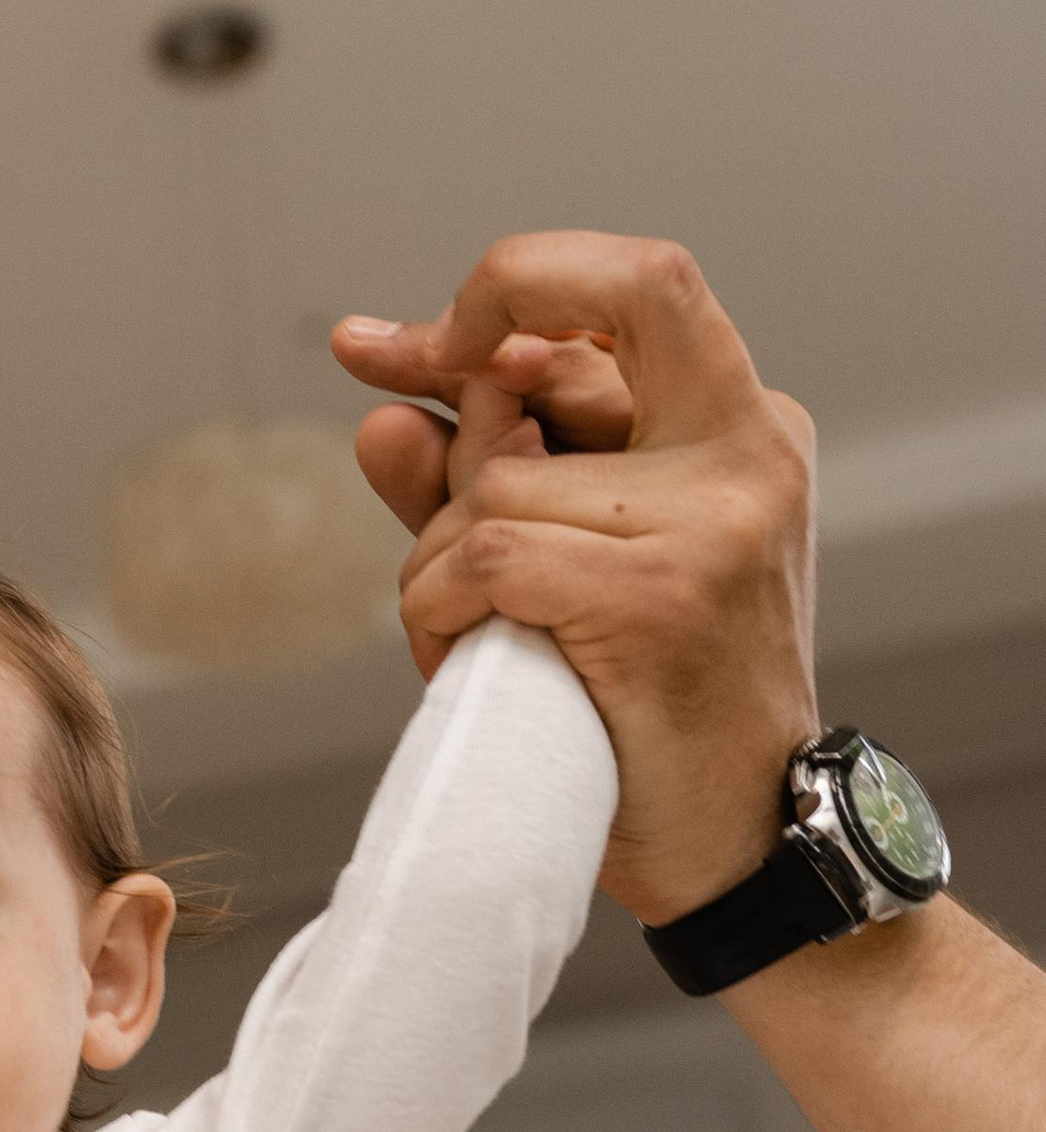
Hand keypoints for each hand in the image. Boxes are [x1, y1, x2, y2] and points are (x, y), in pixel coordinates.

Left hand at [331, 234, 817, 923]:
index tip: (408, 341)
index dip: (511, 285)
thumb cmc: (657, 717)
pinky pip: (485, 559)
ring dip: (433, 571)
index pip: (631, 288)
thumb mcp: (575, 575)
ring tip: (466, 645)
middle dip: (441, 419)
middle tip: (388, 451)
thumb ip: (489, 490)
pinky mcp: (655, 593)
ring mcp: (711, 518)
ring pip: (491, 490)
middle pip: (541, 372)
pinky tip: (458, 662)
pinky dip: (439, 612)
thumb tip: (383, 417)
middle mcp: (748, 448)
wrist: (738, 846)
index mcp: (748, 425)